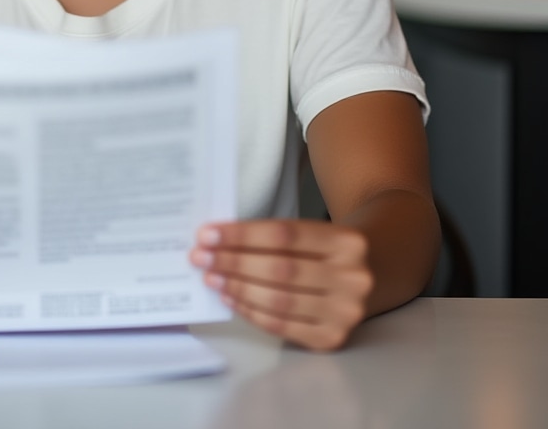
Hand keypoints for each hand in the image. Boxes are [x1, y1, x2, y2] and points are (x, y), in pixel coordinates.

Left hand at [189, 219, 373, 351]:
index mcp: (348, 241)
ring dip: (238, 288)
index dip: (242, 235)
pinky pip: (282, 326)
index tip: (207, 234)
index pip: (284, 235)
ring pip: (279, 300)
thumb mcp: (313, 233)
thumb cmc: (323, 250)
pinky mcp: (333, 338)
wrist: (370, 275)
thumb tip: (217, 241)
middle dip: (233, 262)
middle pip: (280, 269)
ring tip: (211, 278)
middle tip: (200, 257)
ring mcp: (346, 312)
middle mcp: (353, 278)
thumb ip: (273, 236)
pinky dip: (251, 311)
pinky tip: (231, 298)